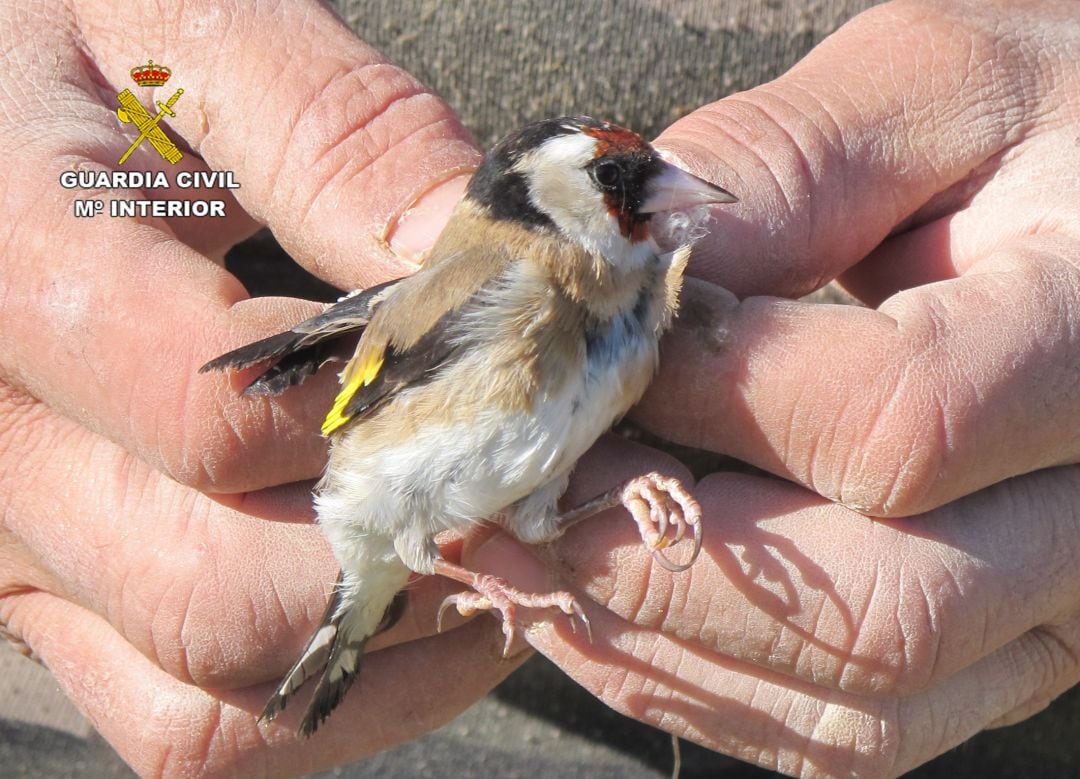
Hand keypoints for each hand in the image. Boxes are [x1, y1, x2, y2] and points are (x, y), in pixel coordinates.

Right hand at [0, 0, 524, 773]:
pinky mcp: (57, 602)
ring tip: (488, 542)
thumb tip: (492, 262)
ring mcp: (17, 547)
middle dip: (408, 542)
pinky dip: (327, 695)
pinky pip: (188, 726)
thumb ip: (341, 138)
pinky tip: (417, 605)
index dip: (397, 410)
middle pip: (219, 588)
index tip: (510, 368)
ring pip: (207, 690)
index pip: (220, 414)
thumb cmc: (70, 48)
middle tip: (529, 475)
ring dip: (383, 638)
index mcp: (6, 269)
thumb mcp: (196, 29)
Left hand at [467, 1, 1079, 774]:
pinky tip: (610, 621)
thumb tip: (624, 270)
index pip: (890, 418)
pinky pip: (858, 726)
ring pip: (863, 697)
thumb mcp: (932, 91)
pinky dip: (711, 689)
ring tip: (531, 569)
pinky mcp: (1001, 639)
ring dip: (663, 646)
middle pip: (881, 604)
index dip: (707, 399)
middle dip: (657, 563)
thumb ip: (785, 168)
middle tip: (516, 504)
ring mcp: (1059, 596)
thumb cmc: (1044, 128)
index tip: (599, 361)